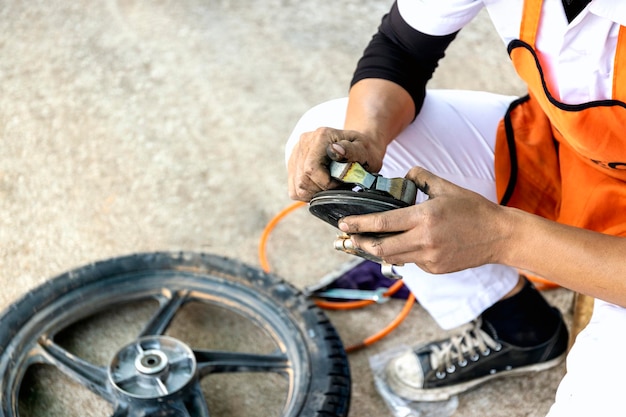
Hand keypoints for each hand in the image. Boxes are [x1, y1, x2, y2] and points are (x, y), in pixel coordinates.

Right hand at [287, 127, 385, 201]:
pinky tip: (321, 187)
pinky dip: (308, 193)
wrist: (358, 145)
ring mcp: (296, 152)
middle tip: (338, 186)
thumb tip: (335, 150)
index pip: (311, 169)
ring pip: (297, 188)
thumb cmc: (364, 150)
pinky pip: (294, 189)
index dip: (327, 184)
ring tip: (330, 186)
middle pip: (302, 181)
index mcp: (321, 136)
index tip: (342, 183)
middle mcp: (304, 142)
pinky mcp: (293, 163)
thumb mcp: (365, 150)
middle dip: (321, 190)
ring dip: (314, 194)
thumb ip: (352, 151)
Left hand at [338, 166, 508, 273]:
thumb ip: (421, 178)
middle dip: (360, 243)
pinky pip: (411, 262)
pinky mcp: (435, 268)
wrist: (499, 235)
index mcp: (424, 217)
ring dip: (377, 250)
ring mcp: (430, 258)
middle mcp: (424, 240)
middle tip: (348, 237)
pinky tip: (400, 245)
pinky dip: (402, 253)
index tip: (344, 223)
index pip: (382, 223)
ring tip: (365, 242)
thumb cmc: (473, 209)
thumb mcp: (447, 188)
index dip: (359, 224)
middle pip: (381, 247)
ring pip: (394, 257)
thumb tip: (405, 174)